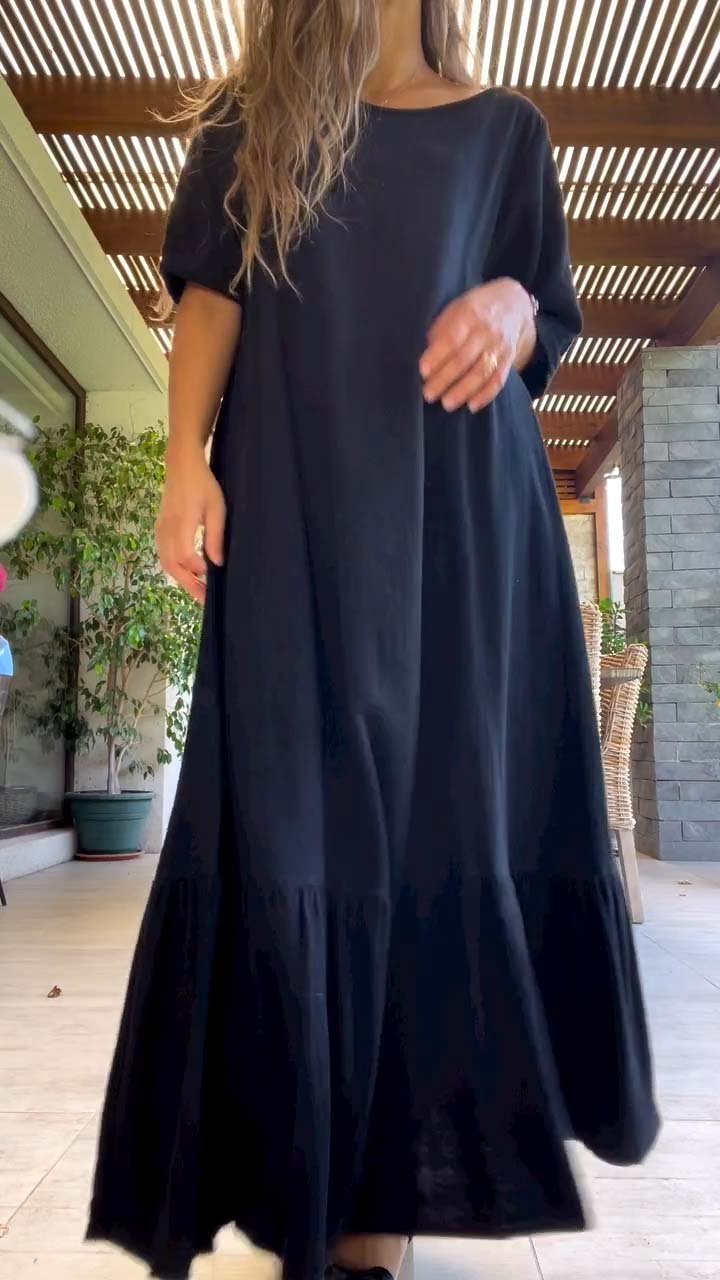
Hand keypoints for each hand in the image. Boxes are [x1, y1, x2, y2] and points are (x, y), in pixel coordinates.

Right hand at [156, 444, 225, 603]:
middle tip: (204, 600)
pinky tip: (188, 574)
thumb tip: (217, 563)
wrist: (181, 465)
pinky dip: (174, 569)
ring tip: (197, 591)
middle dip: (188, 585)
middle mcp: (166, 529)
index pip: (185, 556)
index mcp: (181, 522)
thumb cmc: (203, 484)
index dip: (198, 570)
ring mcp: (160, 529)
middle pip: (172, 565)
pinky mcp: (159, 529)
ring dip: (181, 579)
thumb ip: (215, 536)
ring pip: (166, 562)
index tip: (211, 576)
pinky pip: (164, 555)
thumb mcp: (216, 508)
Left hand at [420, 278, 533, 412]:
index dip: (437, 356)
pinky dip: (485, 395)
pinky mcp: (508, 359)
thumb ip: (441, 329)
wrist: (513, 304)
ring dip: (463, 391)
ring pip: (482, 372)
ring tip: (447, 404)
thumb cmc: (474, 311)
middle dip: (445, 379)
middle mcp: (485, 331)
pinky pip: (498, 380)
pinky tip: (472, 406)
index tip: (423, 371)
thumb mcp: (455, 308)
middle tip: (429, 394)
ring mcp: (499, 347)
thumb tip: (428, 353)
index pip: (452, 338)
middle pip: (464, 359)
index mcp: (468, 315)